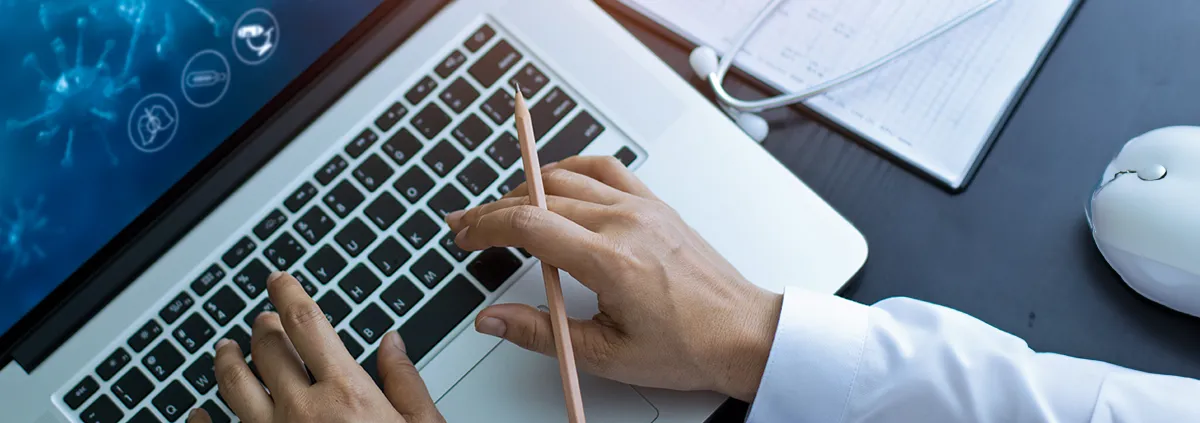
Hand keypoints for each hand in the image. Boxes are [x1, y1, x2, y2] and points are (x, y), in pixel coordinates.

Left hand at [186, 273, 444, 422]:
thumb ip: (404, 383)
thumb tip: (392, 344)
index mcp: (348, 393)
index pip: (306, 324)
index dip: (288, 294)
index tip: (280, 281)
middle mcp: (302, 411)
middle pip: (267, 347)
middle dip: (264, 327)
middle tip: (264, 322)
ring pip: (233, 384)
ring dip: (226, 361)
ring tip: (225, 351)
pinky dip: (199, 418)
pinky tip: (197, 412)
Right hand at [446, 156, 782, 401]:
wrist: (744, 334)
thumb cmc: (688, 346)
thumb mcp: (605, 354)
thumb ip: (541, 332)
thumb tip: (491, 319)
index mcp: (611, 261)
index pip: (530, 224)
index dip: (486, 227)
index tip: (464, 238)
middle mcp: (626, 223)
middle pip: (542, 197)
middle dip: (495, 210)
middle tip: (466, 226)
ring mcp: (643, 208)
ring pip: (570, 179)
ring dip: (528, 189)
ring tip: (501, 208)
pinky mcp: (656, 205)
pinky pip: (607, 169)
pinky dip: (573, 169)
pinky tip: (556, 181)